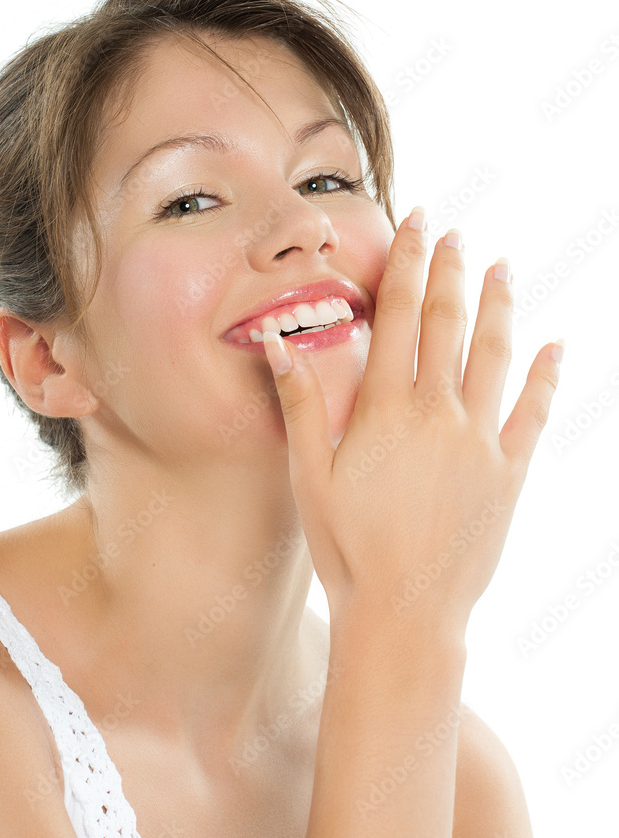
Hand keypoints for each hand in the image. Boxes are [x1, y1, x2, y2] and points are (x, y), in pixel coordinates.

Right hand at [263, 208, 563, 637]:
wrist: (404, 613)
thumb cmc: (347, 549)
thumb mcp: (309, 477)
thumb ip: (300, 404)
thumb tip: (279, 341)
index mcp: (386, 410)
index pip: (399, 317)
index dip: (408, 264)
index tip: (417, 225)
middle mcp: (439, 414)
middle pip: (448, 324)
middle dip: (451, 271)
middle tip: (456, 234)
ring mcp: (481, 442)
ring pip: (496, 355)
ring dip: (500, 305)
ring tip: (503, 267)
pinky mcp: (511, 474)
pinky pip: (535, 412)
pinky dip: (548, 375)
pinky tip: (558, 344)